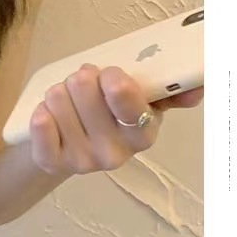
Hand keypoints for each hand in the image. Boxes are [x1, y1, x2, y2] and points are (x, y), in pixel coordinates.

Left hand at [29, 63, 203, 176]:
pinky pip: (40, 125)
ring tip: (66, 98)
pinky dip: (41, 112)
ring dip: (59, 91)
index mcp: (143, 133)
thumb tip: (196, 88)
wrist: (66, 147)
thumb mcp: (139, 101)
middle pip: (86, 91)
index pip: (134, 109)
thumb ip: (168, 90)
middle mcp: (116, 153)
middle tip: (84, 83)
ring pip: (59, 99)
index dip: (117, 86)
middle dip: (82, 77)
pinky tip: (47, 114)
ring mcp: (83, 161)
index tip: (109, 73)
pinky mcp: (53, 163)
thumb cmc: (106, 114)